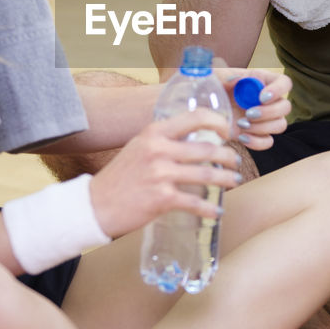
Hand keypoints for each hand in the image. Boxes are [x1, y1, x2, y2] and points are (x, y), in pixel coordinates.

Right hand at [89, 109, 242, 238]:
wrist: (95, 205)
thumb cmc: (120, 177)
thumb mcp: (139, 147)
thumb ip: (163, 141)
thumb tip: (195, 139)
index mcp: (154, 132)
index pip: (196, 117)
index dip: (219, 123)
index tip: (228, 132)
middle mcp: (159, 149)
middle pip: (207, 148)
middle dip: (228, 157)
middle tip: (234, 162)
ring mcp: (161, 174)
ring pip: (207, 174)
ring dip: (226, 179)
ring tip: (233, 182)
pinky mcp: (162, 198)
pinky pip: (196, 202)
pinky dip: (210, 208)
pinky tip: (217, 211)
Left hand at [217, 67, 291, 150]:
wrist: (201, 107)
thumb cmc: (210, 86)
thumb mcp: (214, 77)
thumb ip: (225, 76)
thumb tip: (237, 80)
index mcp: (261, 80)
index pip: (284, 83)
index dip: (278, 90)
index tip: (261, 97)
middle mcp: (267, 100)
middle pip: (285, 107)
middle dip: (269, 112)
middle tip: (248, 114)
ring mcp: (264, 118)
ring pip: (280, 125)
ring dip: (262, 127)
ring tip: (241, 124)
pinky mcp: (256, 134)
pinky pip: (268, 142)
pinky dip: (257, 142)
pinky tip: (242, 137)